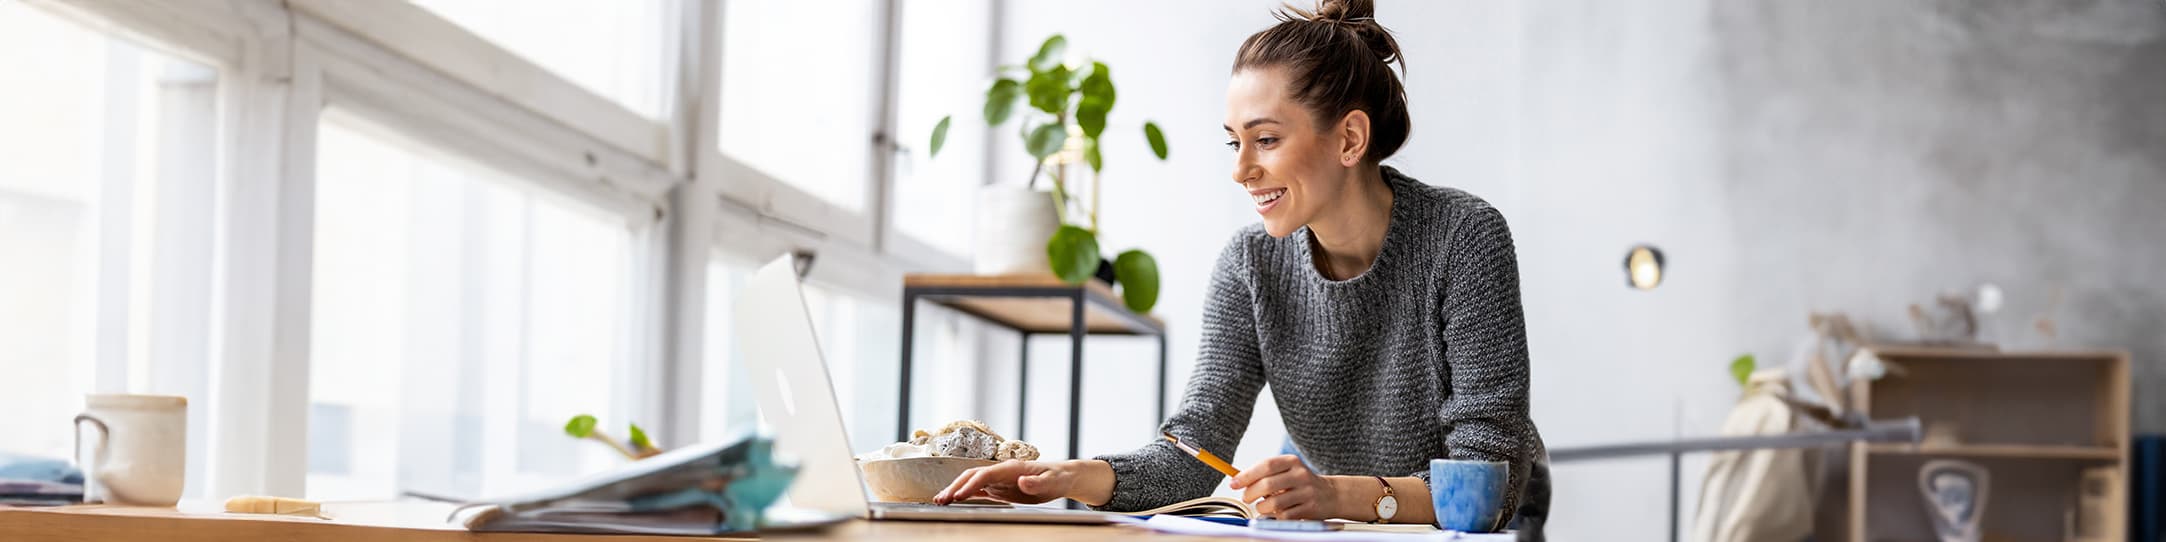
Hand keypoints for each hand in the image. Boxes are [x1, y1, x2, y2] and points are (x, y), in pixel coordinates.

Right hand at [934, 460, 1073, 505]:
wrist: (1061, 476)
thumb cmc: (1057, 478)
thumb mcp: (1051, 482)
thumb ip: (1036, 482)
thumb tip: (1022, 480)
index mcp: (1010, 468)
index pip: (984, 475)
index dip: (970, 485)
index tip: (958, 496)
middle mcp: (1001, 471)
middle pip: (972, 476)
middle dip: (955, 486)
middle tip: (941, 499)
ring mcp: (998, 479)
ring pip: (971, 482)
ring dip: (955, 490)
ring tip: (940, 500)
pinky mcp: (999, 487)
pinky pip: (978, 490)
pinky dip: (964, 494)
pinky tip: (954, 500)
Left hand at [1229, 455, 1340, 519]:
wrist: (1330, 494)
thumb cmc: (1299, 483)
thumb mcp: (1286, 471)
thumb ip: (1265, 474)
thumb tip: (1237, 480)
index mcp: (1291, 462)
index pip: (1265, 465)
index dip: (1246, 475)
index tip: (1233, 483)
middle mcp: (1300, 475)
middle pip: (1267, 484)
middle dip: (1250, 493)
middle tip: (1246, 498)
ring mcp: (1306, 492)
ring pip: (1274, 503)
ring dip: (1262, 507)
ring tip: (1263, 506)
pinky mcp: (1309, 508)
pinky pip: (1284, 516)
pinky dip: (1275, 516)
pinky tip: (1277, 513)